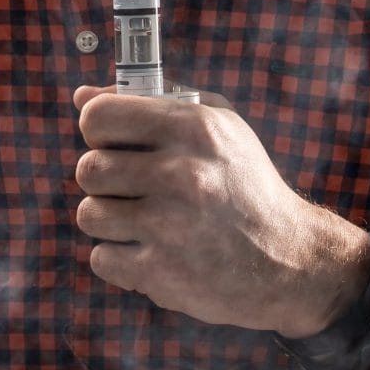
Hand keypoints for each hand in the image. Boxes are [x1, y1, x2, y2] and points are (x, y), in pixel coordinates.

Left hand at [69, 84, 369, 335]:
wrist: (288, 258)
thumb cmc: (244, 184)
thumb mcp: (217, 126)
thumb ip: (151, 102)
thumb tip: (81, 97)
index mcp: (194, 126)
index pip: (98, 118)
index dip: (100, 132)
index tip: (117, 145)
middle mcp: (181, 172)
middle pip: (88, 169)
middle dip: (106, 181)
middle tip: (139, 190)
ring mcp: (168, 225)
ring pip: (89, 214)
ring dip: (112, 222)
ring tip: (150, 223)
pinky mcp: (160, 271)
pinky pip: (101, 258)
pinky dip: (121, 260)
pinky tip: (156, 252)